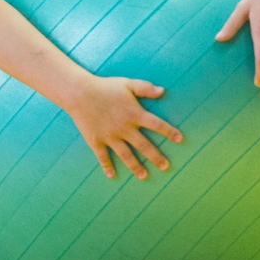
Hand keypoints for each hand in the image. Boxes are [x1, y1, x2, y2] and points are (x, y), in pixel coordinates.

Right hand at [64, 75, 182, 180]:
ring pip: (126, 155)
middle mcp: (124, 128)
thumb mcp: (127, 84)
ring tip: (145, 176)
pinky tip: (112, 176)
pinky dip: (107, 167)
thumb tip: (163, 91)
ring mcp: (110, 137)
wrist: (79, 93)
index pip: (156, 125)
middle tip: (166, 166)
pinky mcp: (96, 141)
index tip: (180, 139)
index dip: (169, 132)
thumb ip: (145, 88)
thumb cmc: (105, 87)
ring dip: (136, 166)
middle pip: (144, 145)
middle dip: (156, 157)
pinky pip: (103, 157)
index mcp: (134, 114)